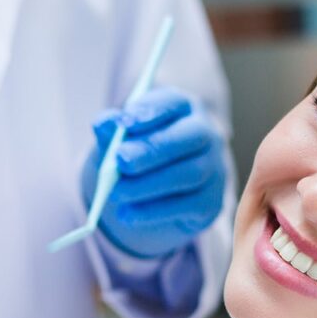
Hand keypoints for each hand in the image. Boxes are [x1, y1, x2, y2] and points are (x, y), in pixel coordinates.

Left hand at [82, 87, 226, 258]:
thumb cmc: (139, 156)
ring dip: (148, 185)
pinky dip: (153, 212)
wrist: (157, 194)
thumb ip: (112, 131)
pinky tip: (127, 214)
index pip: (174, 102)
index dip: (151, 111)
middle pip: (190, 136)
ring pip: (189, 174)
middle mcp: (206, 135)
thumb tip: (103, 124)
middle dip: (153, 149)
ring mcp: (214, 169)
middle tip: (121, 160)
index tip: (125, 122)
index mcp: (184, 109)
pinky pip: (187, 207)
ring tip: (115, 192)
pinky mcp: (210, 202)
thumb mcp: (121, 140)